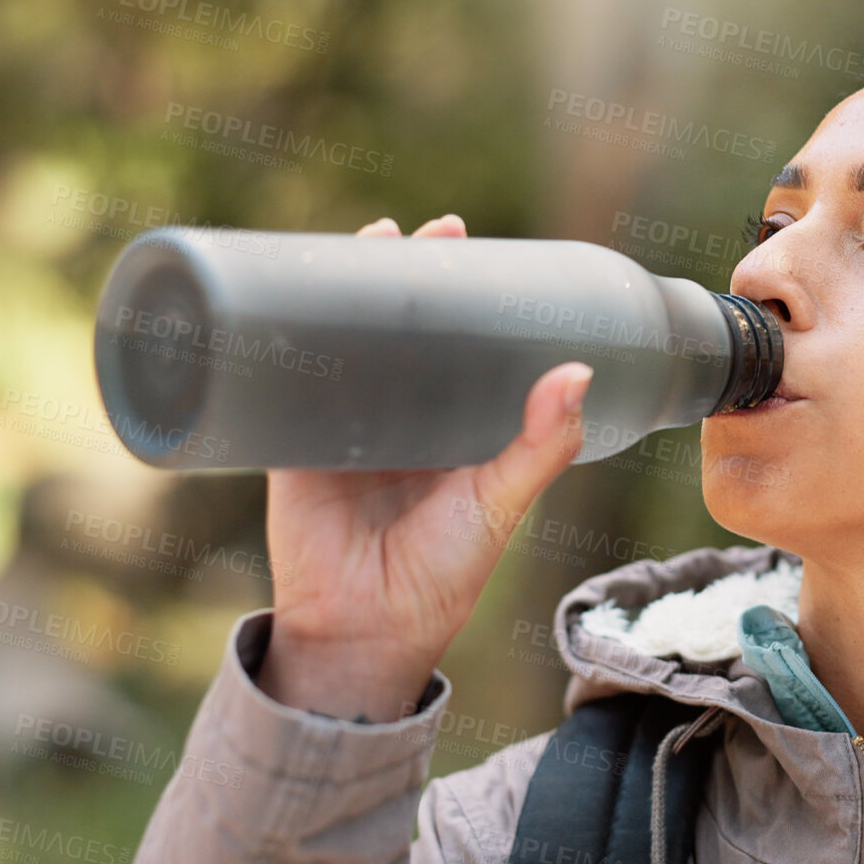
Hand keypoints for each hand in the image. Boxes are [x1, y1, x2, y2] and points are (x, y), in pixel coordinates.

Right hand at [255, 214, 592, 720]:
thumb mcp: (500, 504)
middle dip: (403, 278)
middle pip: (397, 331)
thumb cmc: (441, 577)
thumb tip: (579, 373)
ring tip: (365, 240)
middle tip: (421, 230)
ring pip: (343, 344)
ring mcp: (342, 428)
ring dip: (345, 292)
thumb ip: (540, 447)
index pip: (455, 344)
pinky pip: (288, 383)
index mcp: (448, 430)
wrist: (364, 633)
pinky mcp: (293, 446)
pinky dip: (285, 340)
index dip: (459, 295)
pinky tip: (284, 294)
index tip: (469, 242)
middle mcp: (398, 421)